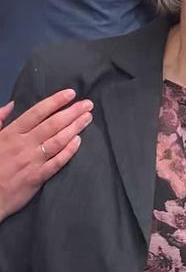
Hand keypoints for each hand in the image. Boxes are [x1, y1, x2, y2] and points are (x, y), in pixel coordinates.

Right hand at [0, 90, 92, 221]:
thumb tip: (11, 104)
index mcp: (11, 133)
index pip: (37, 112)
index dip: (55, 101)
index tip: (71, 93)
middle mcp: (23, 145)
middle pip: (52, 124)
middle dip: (72, 112)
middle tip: (88, 104)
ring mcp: (31, 161)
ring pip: (58, 140)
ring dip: (75, 127)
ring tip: (87, 118)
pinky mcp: (37, 177)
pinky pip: (57, 162)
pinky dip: (69, 151)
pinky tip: (79, 141)